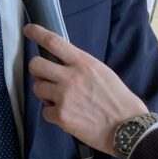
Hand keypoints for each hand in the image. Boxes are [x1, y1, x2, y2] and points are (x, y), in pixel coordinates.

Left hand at [24, 24, 146, 154]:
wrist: (128, 128)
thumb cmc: (119, 100)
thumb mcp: (102, 73)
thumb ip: (81, 67)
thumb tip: (63, 65)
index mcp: (84, 63)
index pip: (54, 42)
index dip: (38, 33)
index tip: (29, 30)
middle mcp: (70, 77)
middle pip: (36, 65)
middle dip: (37, 70)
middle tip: (45, 77)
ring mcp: (64, 97)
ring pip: (37, 89)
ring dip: (45, 94)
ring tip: (61, 100)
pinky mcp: (61, 116)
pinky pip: (45, 112)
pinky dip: (53, 114)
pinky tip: (67, 116)